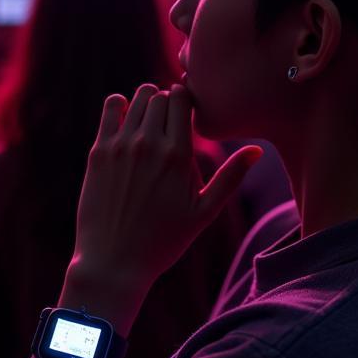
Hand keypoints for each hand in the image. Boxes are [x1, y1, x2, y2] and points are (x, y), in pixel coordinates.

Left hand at [64, 84, 262, 333]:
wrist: (115, 261)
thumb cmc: (164, 240)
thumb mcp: (204, 212)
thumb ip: (231, 177)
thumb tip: (258, 151)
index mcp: (178, 155)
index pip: (182, 99)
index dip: (187, 100)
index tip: (187, 114)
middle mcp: (149, 144)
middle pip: (160, 95)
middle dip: (167, 102)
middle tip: (169, 121)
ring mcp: (121, 146)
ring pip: (137, 98)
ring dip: (146, 102)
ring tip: (151, 121)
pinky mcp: (99, 152)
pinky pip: (111, 108)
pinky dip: (120, 105)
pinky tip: (126, 119)